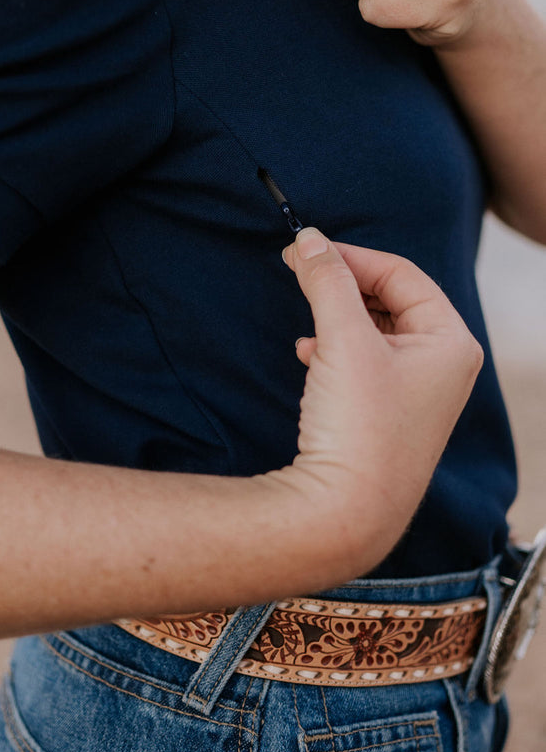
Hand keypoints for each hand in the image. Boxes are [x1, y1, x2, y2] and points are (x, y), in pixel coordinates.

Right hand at [266, 227, 482, 577]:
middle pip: (391, 300)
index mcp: (451, 341)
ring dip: (336, 317)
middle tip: (300, 271)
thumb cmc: (360, 425)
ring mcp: (417, 393)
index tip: (305, 249)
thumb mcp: (343, 339)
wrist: (345, 512)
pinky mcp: (387, 414)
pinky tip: (308, 353)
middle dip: (343, 286)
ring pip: (374, 331)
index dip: (352, 257)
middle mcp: (443, 365)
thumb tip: (309, 239)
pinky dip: (335, 349)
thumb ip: (327, 281)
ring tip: (306, 321)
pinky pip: (363, 362)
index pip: (402, 274)